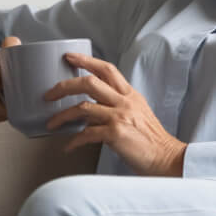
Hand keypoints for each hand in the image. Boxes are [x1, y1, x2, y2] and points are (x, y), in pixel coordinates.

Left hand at [45, 52, 186, 176]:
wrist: (166, 158)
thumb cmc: (150, 139)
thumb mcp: (138, 113)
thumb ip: (117, 105)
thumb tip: (91, 109)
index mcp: (130, 94)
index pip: (106, 69)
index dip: (85, 60)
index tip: (69, 57)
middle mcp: (125, 102)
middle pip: (89, 83)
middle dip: (64, 86)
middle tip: (49, 94)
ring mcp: (120, 117)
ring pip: (82, 108)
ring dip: (62, 116)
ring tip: (52, 123)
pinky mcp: (116, 134)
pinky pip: (86, 134)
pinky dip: (74, 141)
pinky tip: (68, 146)